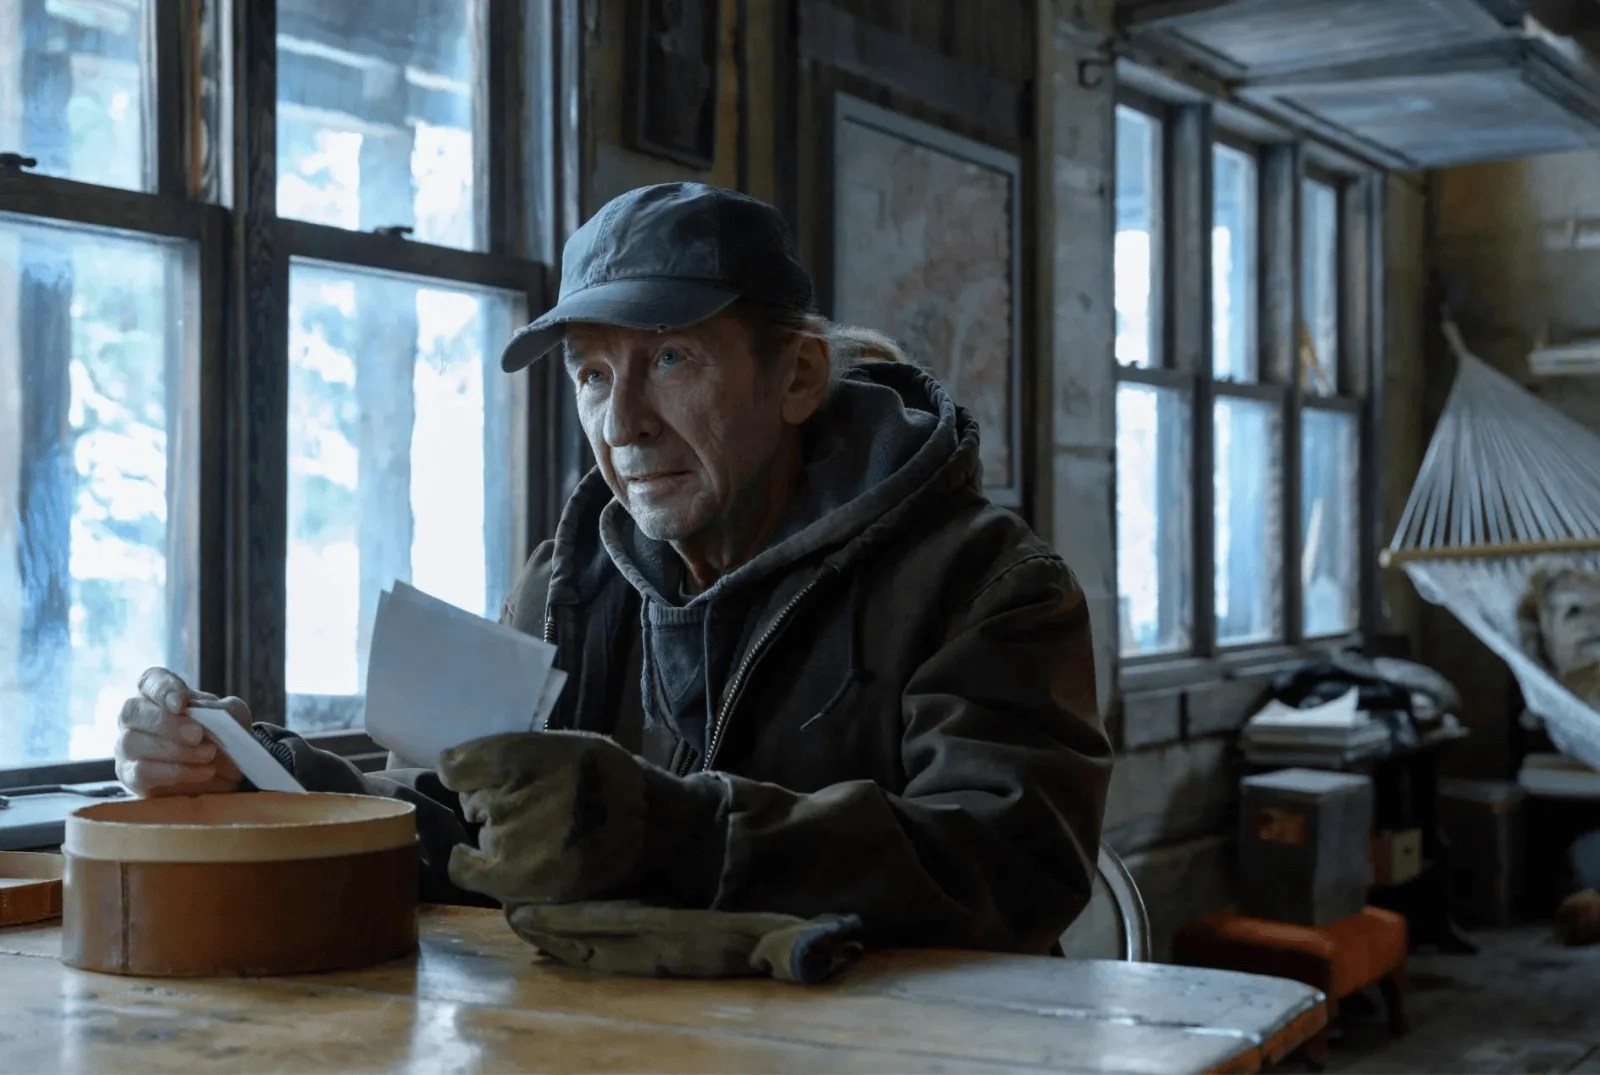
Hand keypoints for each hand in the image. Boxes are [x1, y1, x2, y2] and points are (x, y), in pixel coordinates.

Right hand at [115, 667, 252, 796]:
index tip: (180, 704)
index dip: (162, 690)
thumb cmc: (223, 735)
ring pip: (134, 742)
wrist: (228, 771)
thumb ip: (219, 708)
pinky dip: (175, 772)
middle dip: (167, 724)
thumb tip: (198, 710)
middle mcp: (135, 717)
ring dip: (176, 750)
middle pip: (133, 711)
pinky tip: (203, 772)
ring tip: (209, 754)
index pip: (150, 680)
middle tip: (198, 735)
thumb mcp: (232, 716)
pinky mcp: (132, 775)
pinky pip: (141, 772)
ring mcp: (128, 746)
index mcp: (159, 693)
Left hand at [438, 730, 725, 905]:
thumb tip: (448, 767)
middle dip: (491, 800)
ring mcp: (516, 842)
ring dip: (498, 830)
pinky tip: (476, 858)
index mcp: (526, 755)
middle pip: (471, 799)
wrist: (655, 820)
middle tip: (534, 803)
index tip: (481, 776)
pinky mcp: (522, 879)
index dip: (465, 770)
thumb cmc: (604, 776)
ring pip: (479, 831)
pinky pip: (468, 871)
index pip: (455, 766)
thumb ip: (508, 752)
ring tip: (542, 831)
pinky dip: (468, 863)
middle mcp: (515, 797)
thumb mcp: (562, 743)